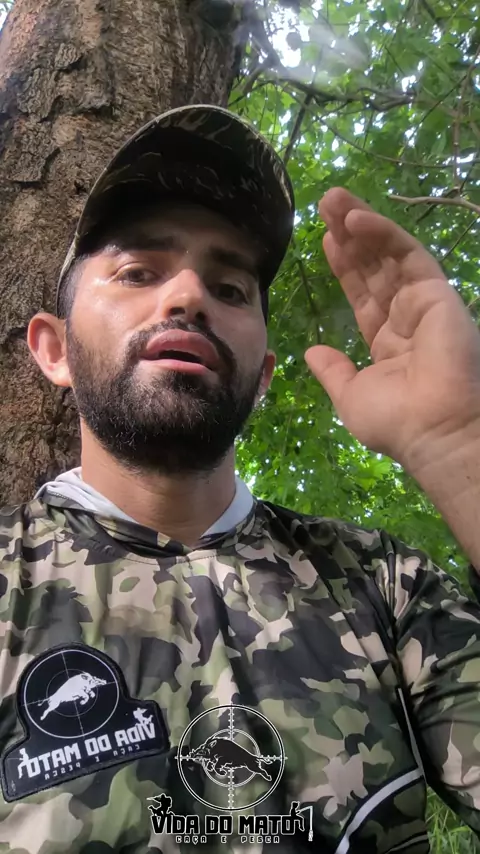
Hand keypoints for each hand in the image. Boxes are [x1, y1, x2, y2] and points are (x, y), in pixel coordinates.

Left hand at [305, 188, 479, 474]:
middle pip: (375, 268)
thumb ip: (333, 371)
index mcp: (388, 343)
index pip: (364, 296)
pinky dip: (382, 233)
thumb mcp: (351, 396)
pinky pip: (407, 255)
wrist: (431, 429)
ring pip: (389, 254)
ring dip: (360, 224)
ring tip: (331, 199)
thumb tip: (311, 352)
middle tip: (324, 205)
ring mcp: (423, 303)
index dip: (345, 268)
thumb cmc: (394, 420)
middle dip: (349, 237)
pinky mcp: (437, 292)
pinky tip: (355, 219)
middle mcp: (406, 318)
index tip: (325, 242)